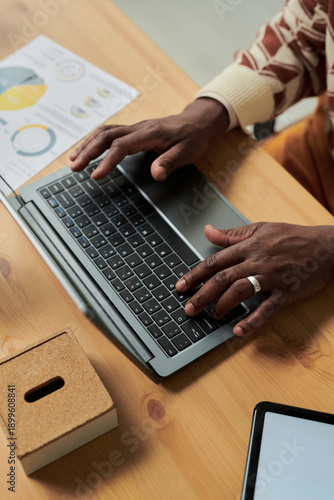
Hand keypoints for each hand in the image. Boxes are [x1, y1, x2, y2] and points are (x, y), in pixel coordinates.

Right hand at [69, 97, 228, 180]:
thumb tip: (156, 175)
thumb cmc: (192, 138)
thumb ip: (170, 163)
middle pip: (106, 135)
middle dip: (88, 151)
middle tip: (74, 167)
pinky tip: (85, 151)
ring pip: (104, 132)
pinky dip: (93, 141)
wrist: (197, 122)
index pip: (122, 146)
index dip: (107, 160)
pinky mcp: (132, 132)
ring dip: (86, 145)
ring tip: (73, 160)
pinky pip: (108, 133)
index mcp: (150, 133)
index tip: (96, 175)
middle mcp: (138, 128)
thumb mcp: (187, 152)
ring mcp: (134, 129)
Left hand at [175, 222, 333, 335]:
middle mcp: (257, 261)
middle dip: (202, 294)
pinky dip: (253, 320)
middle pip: (223, 278)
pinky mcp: (286, 292)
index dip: (195, 274)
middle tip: (188, 308)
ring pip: (241, 291)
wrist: (326, 246)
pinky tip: (239, 330)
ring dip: (222, 305)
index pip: (215, 261)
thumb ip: (232, 234)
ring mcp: (272, 277)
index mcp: (249, 246)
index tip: (180, 286)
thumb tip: (208, 231)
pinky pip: (268, 308)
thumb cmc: (293, 237)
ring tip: (211, 316)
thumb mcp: (260, 228)